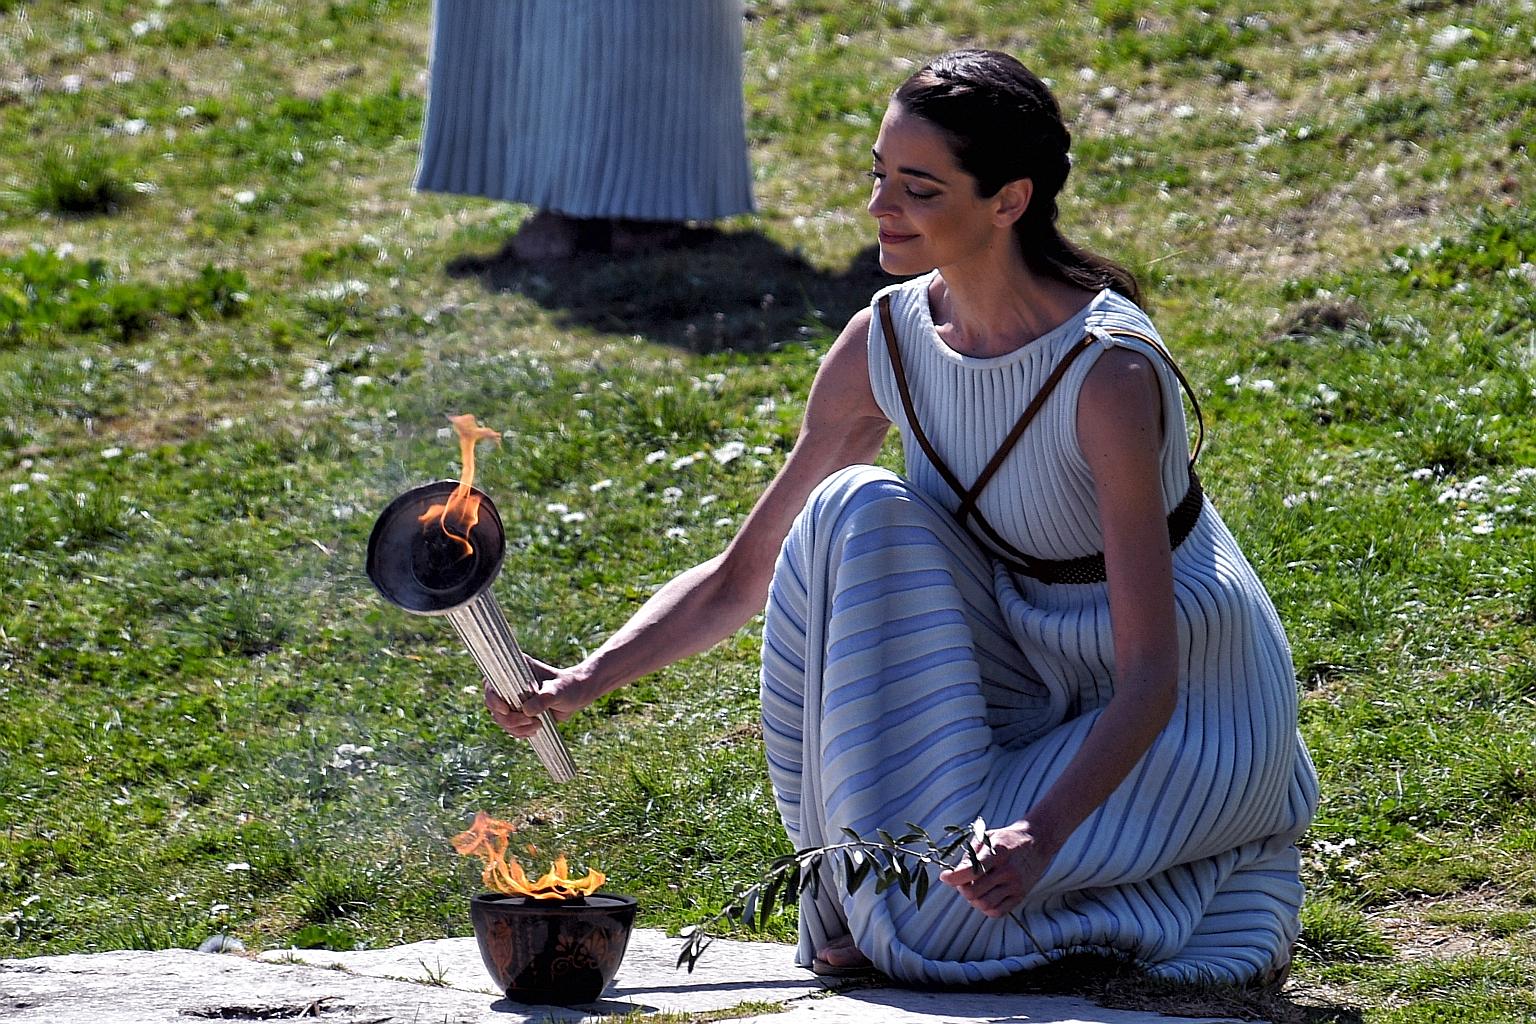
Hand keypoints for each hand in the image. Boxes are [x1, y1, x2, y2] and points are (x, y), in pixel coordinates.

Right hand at [483, 657, 601, 737]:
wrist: (577, 696)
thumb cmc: (569, 687)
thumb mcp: (558, 691)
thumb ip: (544, 698)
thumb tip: (527, 711)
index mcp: (515, 670)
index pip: (491, 683)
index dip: (493, 698)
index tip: (506, 710)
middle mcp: (509, 684)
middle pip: (493, 706)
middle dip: (509, 718)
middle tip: (530, 721)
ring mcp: (512, 699)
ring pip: (500, 719)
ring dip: (516, 728)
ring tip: (537, 725)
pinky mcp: (518, 713)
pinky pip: (510, 727)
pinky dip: (520, 732)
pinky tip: (534, 730)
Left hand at [937, 820, 1055, 918]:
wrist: (1038, 842)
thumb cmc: (1007, 839)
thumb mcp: (987, 837)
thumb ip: (970, 855)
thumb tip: (952, 875)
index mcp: (998, 852)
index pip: (970, 872)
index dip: (953, 878)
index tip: (945, 877)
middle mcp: (1008, 871)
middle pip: (973, 892)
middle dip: (962, 888)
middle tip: (963, 881)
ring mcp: (1016, 885)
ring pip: (983, 904)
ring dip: (973, 899)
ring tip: (975, 887)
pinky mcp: (1020, 896)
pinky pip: (997, 912)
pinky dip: (986, 907)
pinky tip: (986, 895)